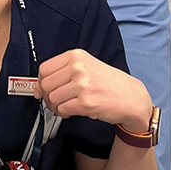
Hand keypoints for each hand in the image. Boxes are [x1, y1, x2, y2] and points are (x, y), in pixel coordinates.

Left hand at [36, 48, 152, 131]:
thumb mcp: (86, 66)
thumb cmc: (109, 83)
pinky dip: (64, 113)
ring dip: (55, 107)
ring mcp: (82, 85)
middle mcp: (78, 68)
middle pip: (46, 84)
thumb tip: (39, 87)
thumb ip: (63, 72)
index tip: (42, 89)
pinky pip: (62, 109)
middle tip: (54, 101)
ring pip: (52, 98)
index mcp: (76, 56)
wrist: (131, 97)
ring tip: (64, 107)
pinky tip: (72, 111)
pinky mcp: (86, 102)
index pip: (44, 68)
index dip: (40, 82)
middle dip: (47, 97)